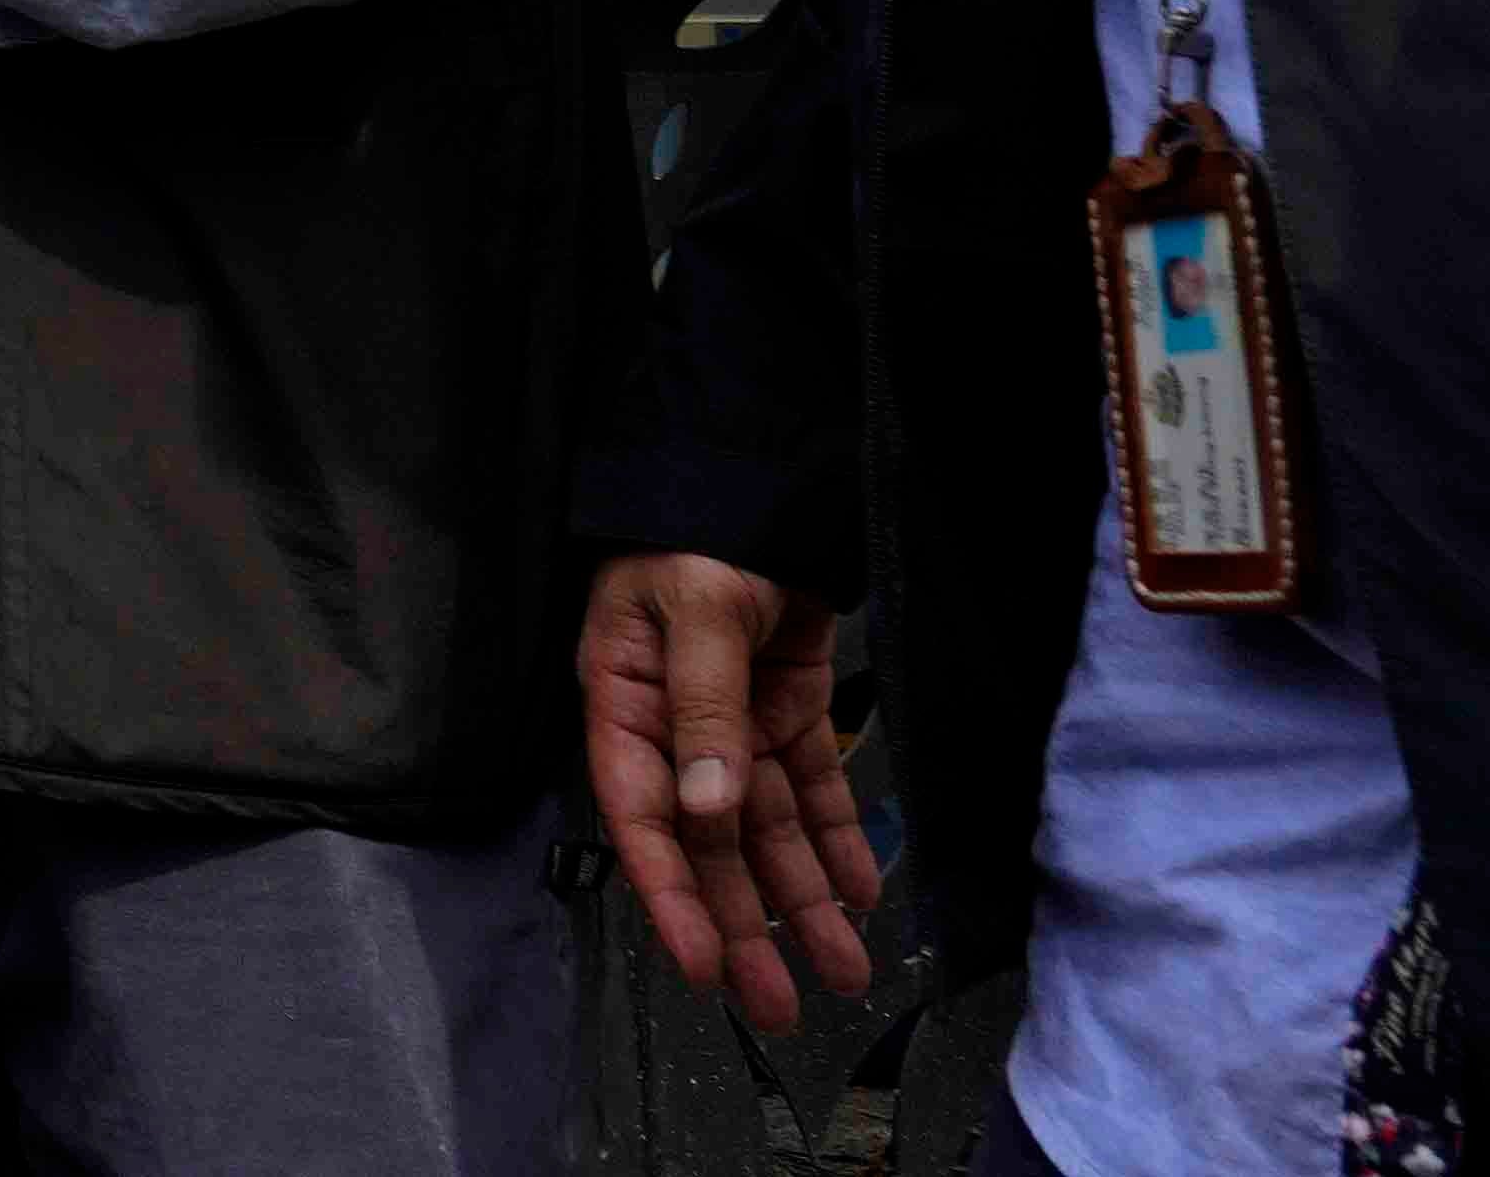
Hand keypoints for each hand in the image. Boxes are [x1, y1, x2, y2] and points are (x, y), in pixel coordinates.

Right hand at [580, 550, 876, 1029]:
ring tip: (842, 973)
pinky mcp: (788, 715)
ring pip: (768, 834)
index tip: (703, 967)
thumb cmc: (698, 535)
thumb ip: (705, 709)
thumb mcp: (696, 610)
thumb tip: (707, 811)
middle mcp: (677, 734)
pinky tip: (862, 897)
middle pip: (711, 847)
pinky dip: (839, 844)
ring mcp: (735, 729)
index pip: (645, 818)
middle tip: (780, 1008)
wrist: (755, 482)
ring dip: (802, 902)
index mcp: (627, 707)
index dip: (672, 896)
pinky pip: (814, 792)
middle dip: (746, 927)